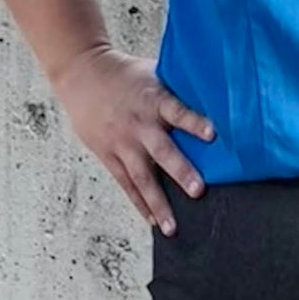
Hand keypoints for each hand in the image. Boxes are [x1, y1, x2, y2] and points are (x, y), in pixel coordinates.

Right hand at [49, 45, 215, 232]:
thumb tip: (215, 95)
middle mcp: (139, 124)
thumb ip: (178, 90)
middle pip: (162, 151)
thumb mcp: (153, 72)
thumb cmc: (124, 73)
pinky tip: (152, 220)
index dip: (194, 122)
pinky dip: (139, 203)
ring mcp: (123, 143)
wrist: (82, 74)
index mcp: (154, 100)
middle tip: (198, 190)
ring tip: (171, 227)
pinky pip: (126, 183)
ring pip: (142, 177)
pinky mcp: (109, 155)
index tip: (212, 134)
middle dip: (180, 171)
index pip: (177, 111)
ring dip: (158, 202)